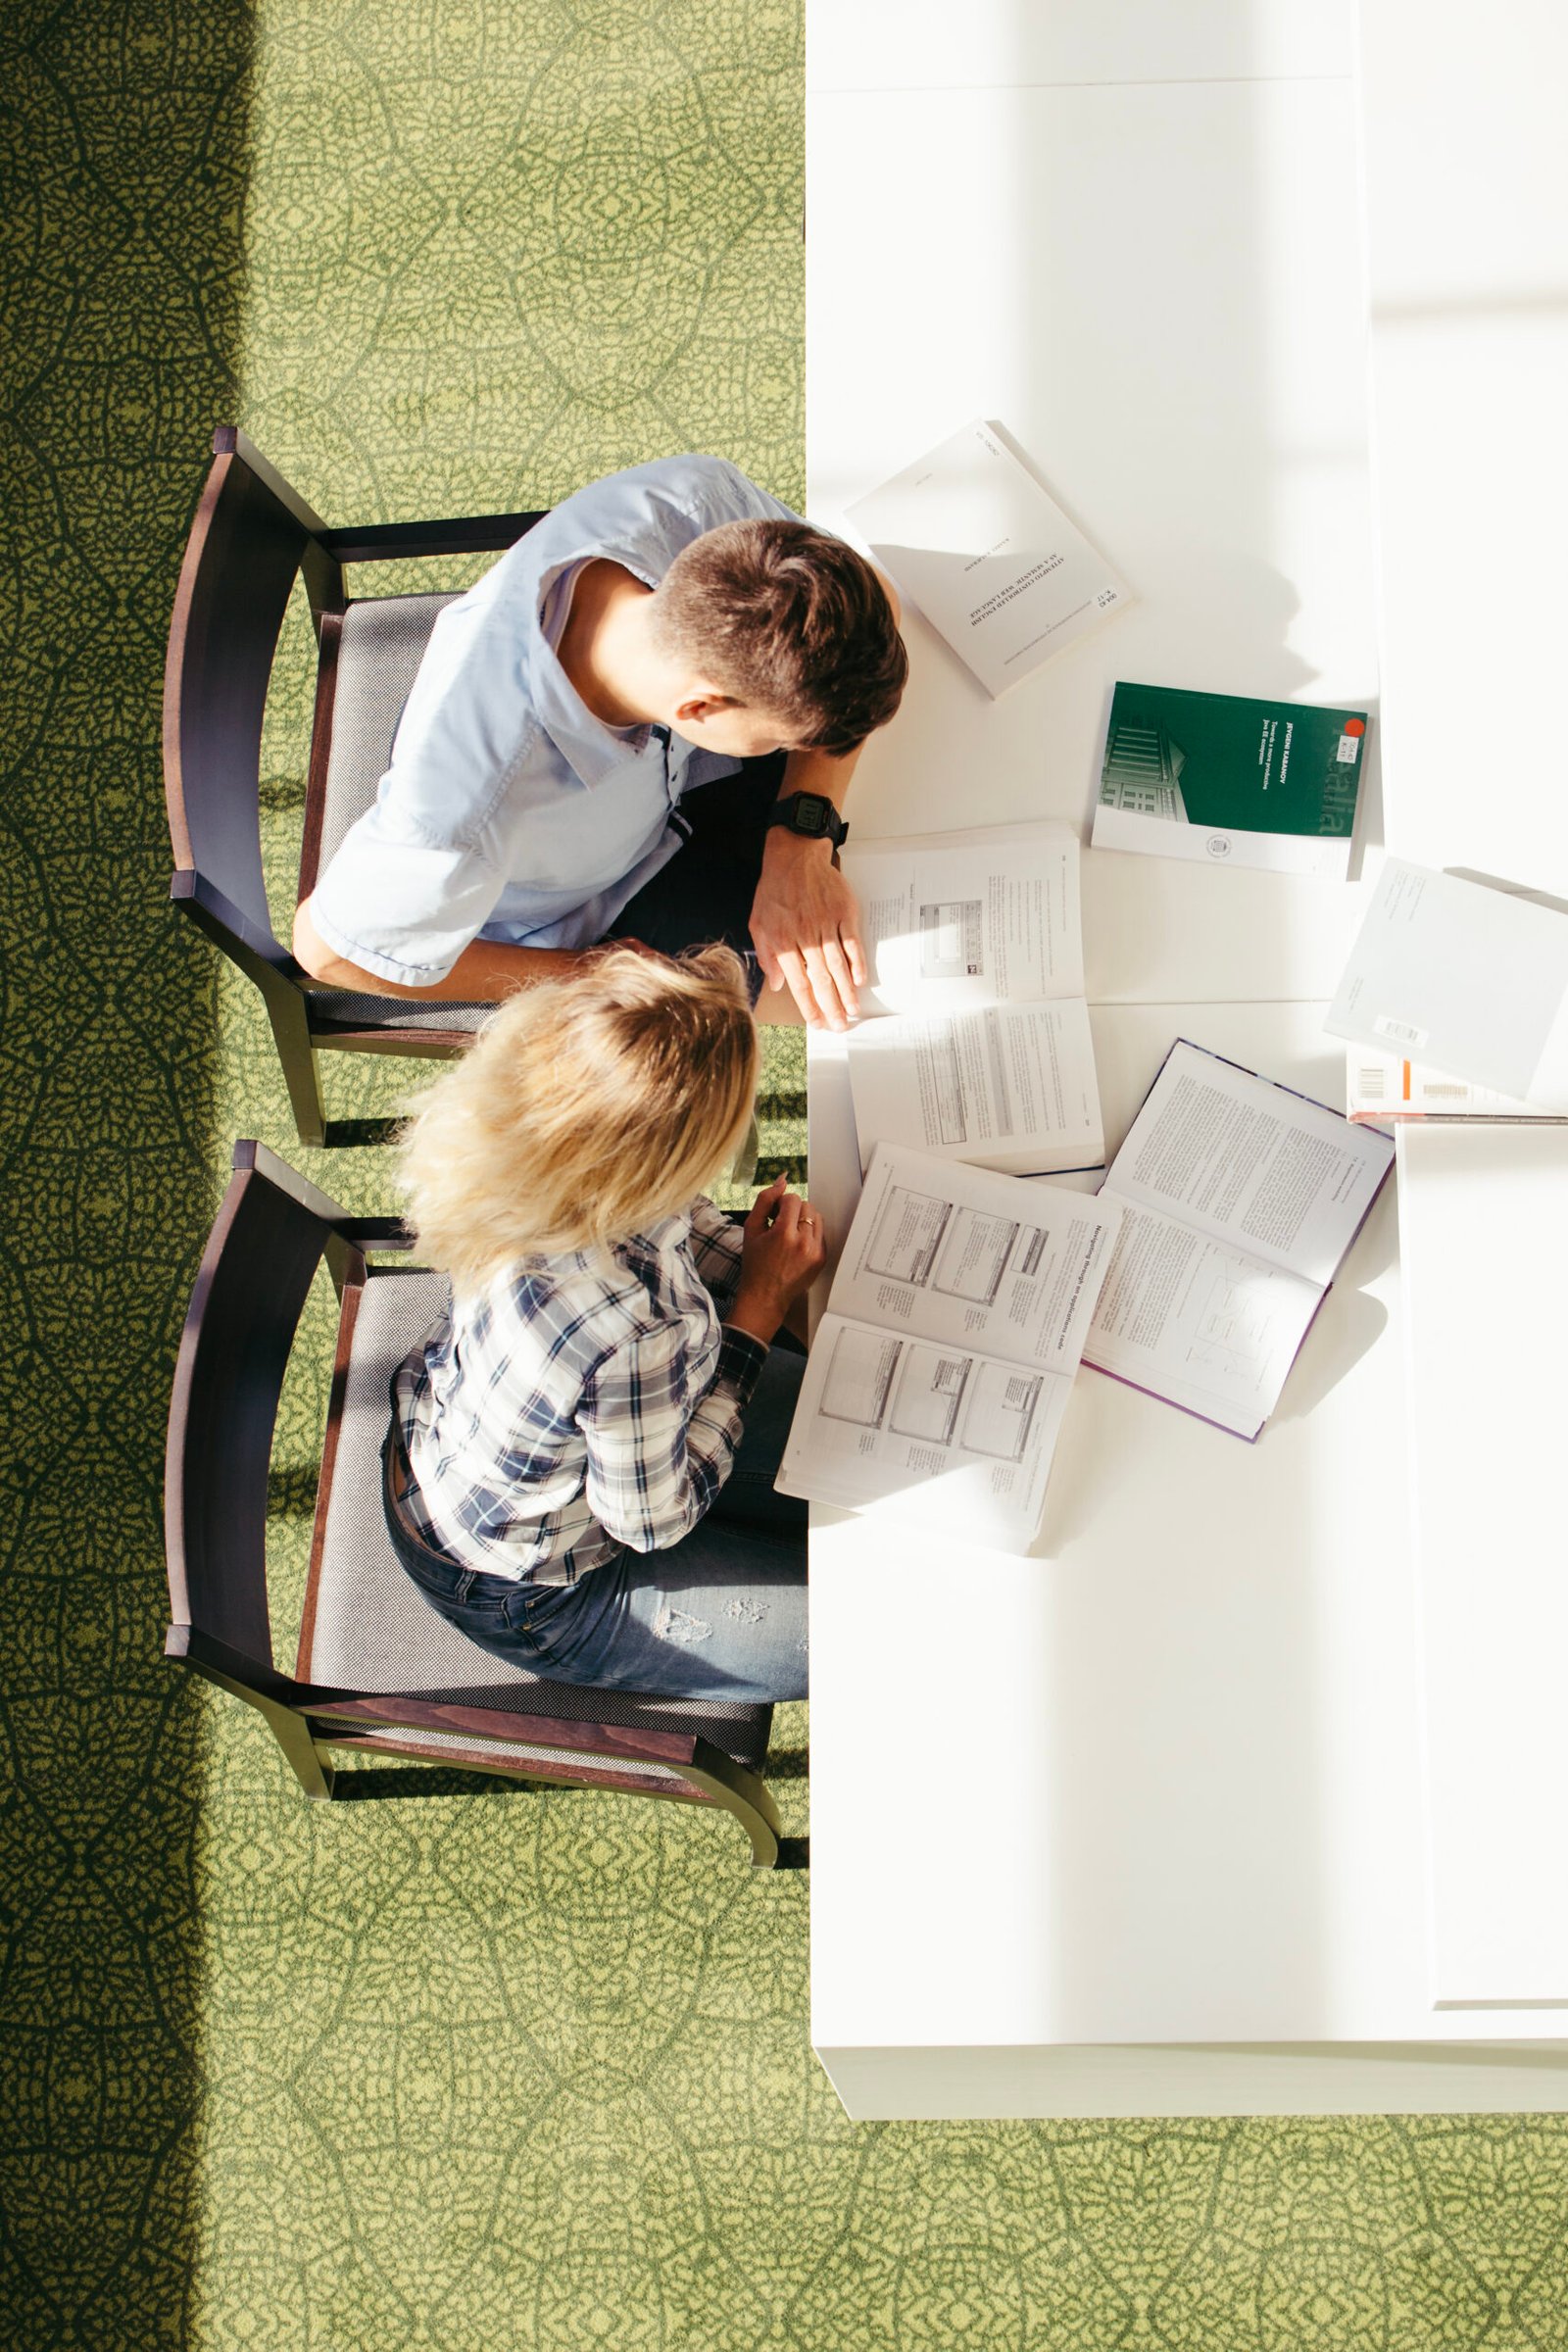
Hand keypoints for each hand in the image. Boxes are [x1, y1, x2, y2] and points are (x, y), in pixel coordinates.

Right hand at [727, 1174, 827, 1343]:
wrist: (765, 1295)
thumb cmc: (755, 1263)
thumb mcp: (751, 1229)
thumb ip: (765, 1200)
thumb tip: (782, 1181)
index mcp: (784, 1233)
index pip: (793, 1199)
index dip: (781, 1204)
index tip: (773, 1216)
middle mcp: (803, 1242)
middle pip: (807, 1206)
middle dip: (793, 1211)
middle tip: (780, 1225)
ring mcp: (815, 1252)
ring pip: (816, 1217)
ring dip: (803, 1220)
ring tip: (789, 1235)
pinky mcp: (822, 1259)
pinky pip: (820, 1233)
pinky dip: (809, 1234)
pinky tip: (796, 1246)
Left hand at [749, 833, 866, 1030]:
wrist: (794, 857)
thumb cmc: (775, 890)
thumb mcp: (759, 923)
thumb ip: (767, 955)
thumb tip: (776, 984)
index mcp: (784, 942)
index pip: (798, 983)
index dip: (809, 1007)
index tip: (817, 1023)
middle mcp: (806, 936)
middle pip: (821, 979)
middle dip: (831, 1007)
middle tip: (840, 1026)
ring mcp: (826, 925)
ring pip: (838, 965)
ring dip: (847, 991)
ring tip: (852, 1010)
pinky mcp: (843, 913)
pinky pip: (852, 943)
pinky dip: (858, 962)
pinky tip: (860, 979)